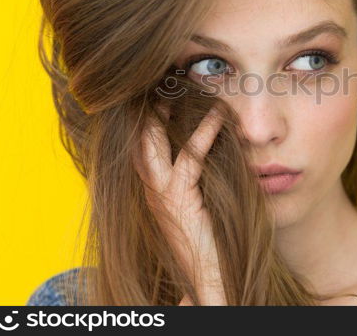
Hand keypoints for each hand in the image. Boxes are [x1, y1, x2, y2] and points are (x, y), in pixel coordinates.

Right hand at [136, 101, 226, 304]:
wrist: (209, 279)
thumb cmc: (210, 240)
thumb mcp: (197, 202)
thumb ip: (195, 177)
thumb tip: (209, 145)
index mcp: (154, 189)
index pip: (143, 144)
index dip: (147, 115)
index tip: (162, 89)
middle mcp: (150, 189)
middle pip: (137, 137)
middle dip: (145, 106)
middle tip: (163, 77)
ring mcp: (160, 195)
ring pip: (150, 143)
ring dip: (166, 112)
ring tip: (182, 83)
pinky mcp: (178, 201)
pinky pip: (189, 159)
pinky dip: (203, 133)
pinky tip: (219, 115)